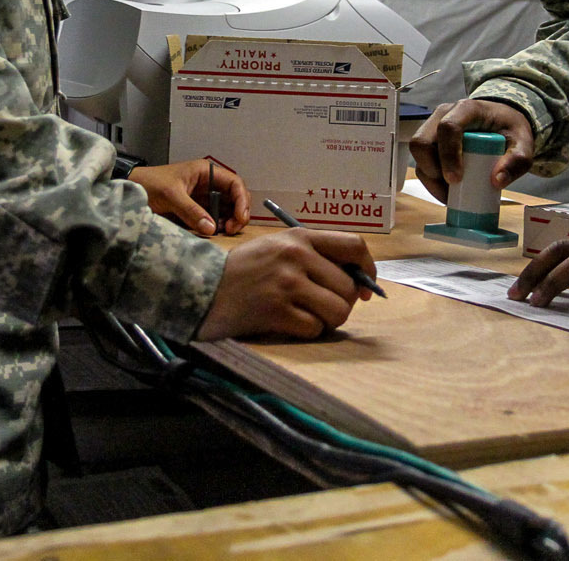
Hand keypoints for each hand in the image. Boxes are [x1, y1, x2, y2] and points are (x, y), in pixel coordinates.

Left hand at [129, 159, 248, 235]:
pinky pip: (213, 217)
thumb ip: (191, 211)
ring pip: (225, 209)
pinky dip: (217, 225)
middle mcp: (209, 183)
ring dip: (228, 220)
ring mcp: (203, 197)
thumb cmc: (150, 183)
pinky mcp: (196, 209)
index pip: (235, 183)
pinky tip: (214, 231)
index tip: (240, 217)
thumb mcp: (171, 195)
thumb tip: (212, 228)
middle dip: (237, 213)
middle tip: (231, 229)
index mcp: (206, 172)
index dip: (241, 200)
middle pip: (234, 197)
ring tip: (223, 231)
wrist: (131, 189)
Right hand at [196, 228, 378, 339]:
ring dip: (328, 320)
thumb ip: (313, 255)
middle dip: (344, 303)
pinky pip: (315, 329)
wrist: (201, 287)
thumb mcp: (278, 247)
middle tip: (325, 307)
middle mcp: (297, 256)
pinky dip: (308, 331)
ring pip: (338, 310)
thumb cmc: (243, 269)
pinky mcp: (277, 311)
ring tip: (309, 316)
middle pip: (349, 287)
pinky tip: (290, 324)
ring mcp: (287, 284)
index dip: (367, 269)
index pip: (354, 246)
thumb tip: (356, 279)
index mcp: (300, 237)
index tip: (365, 287)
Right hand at [408, 99, 534, 203]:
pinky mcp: (431, 143)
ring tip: (451, 196)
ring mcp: (433, 128)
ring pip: (418, 155)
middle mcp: (443, 115)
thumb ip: (516, 160)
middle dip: (432, 170)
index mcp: (466, 109)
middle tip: (451, 190)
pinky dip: (431, 182)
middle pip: (422, 141)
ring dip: (430, 179)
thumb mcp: (523, 142)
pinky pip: (422, 163)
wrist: (502, 120)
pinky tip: (447, 193)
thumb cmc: (509, 128)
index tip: (456, 179)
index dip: (448, 155)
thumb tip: (496, 181)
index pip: (448, 127)